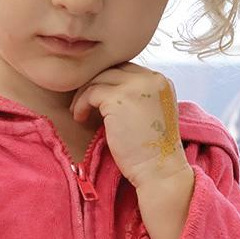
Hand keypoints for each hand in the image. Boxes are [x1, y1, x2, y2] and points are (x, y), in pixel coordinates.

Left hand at [71, 63, 189, 188]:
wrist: (158, 169)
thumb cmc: (151, 149)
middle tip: (83, 103)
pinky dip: (81, 104)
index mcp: (161, 81)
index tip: (97, 98)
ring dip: (84, 94)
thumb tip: (106, 89)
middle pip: (112, 69)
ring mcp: (135, 86)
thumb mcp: (150, 112)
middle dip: (94, 85)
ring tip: (79, 112)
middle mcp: (151, 78)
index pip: (126, 69)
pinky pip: (91, 92)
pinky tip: (80, 118)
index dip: (108, 82)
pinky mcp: (118, 98)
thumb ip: (136, 96)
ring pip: (99, 78)